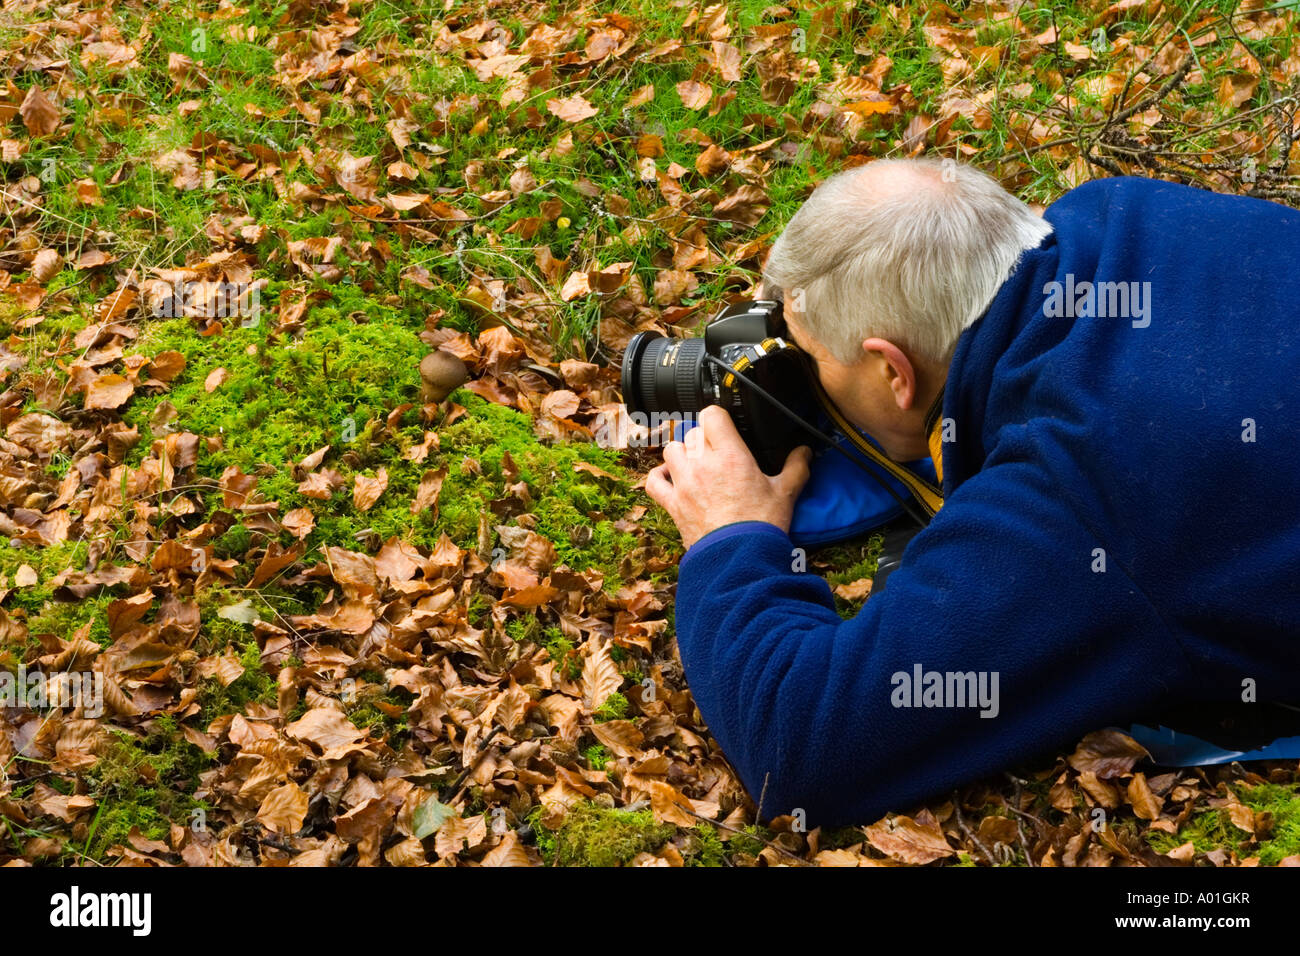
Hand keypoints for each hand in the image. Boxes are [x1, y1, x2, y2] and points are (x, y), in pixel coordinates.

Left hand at [645, 405, 812, 548]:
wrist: (739, 557)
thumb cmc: (761, 526)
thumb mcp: (786, 493)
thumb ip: (796, 468)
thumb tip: (805, 452)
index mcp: (731, 455)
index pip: (712, 415)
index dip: (718, 417)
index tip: (725, 426)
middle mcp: (703, 464)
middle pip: (693, 433)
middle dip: (705, 439)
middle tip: (718, 453)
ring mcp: (684, 483)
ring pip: (672, 450)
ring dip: (682, 453)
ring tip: (695, 464)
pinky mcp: (673, 504)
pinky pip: (654, 482)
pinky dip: (660, 477)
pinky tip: (671, 479)